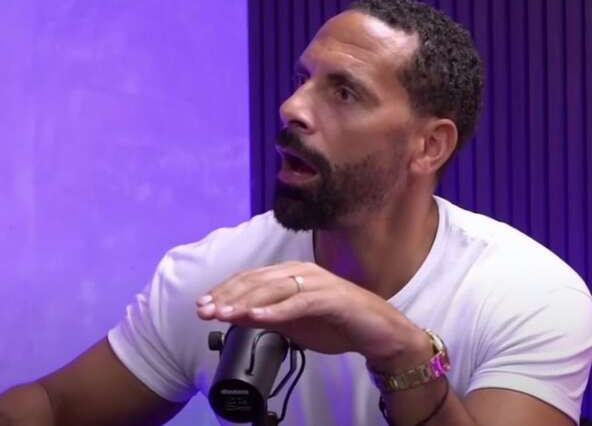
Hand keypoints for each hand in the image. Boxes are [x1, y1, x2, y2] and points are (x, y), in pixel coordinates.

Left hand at [195, 261, 430, 369]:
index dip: (224, 291)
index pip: (251, 278)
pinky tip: (257, 317)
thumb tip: (234, 316)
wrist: (378, 332)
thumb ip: (266, 316)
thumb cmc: (337, 324)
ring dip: (246, 302)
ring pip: (274, 288)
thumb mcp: (293, 323)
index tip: (201, 307)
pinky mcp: (332, 298)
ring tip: (224, 314)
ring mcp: (318, 282)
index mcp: (292, 274)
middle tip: (205, 311)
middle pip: (257, 280)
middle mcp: (302, 272)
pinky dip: (277, 309)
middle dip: (228, 295)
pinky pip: (300, 302)